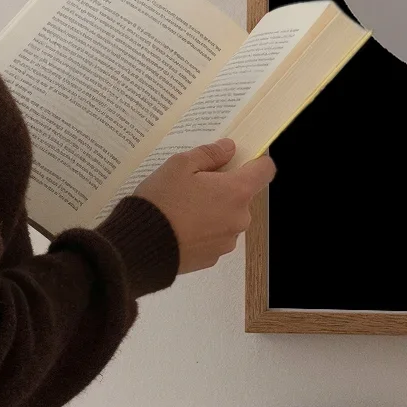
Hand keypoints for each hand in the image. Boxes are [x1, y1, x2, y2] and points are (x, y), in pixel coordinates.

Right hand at [136, 139, 275, 273]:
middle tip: (196, 184)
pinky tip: (181, 226)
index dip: (256, 161)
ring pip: (228, 217)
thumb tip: (228, 149)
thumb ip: (210, 154)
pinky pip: (214, 237)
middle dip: (225, 188)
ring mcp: (227, 241)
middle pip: (243, 195)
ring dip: (214, 210)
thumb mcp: (180, 165)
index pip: (265, 170)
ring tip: (183, 208)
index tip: (240, 159)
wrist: (141, 246)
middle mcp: (240, 218)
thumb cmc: (162, 202)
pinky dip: (203, 230)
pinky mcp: (213, 257)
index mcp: (237, 191)